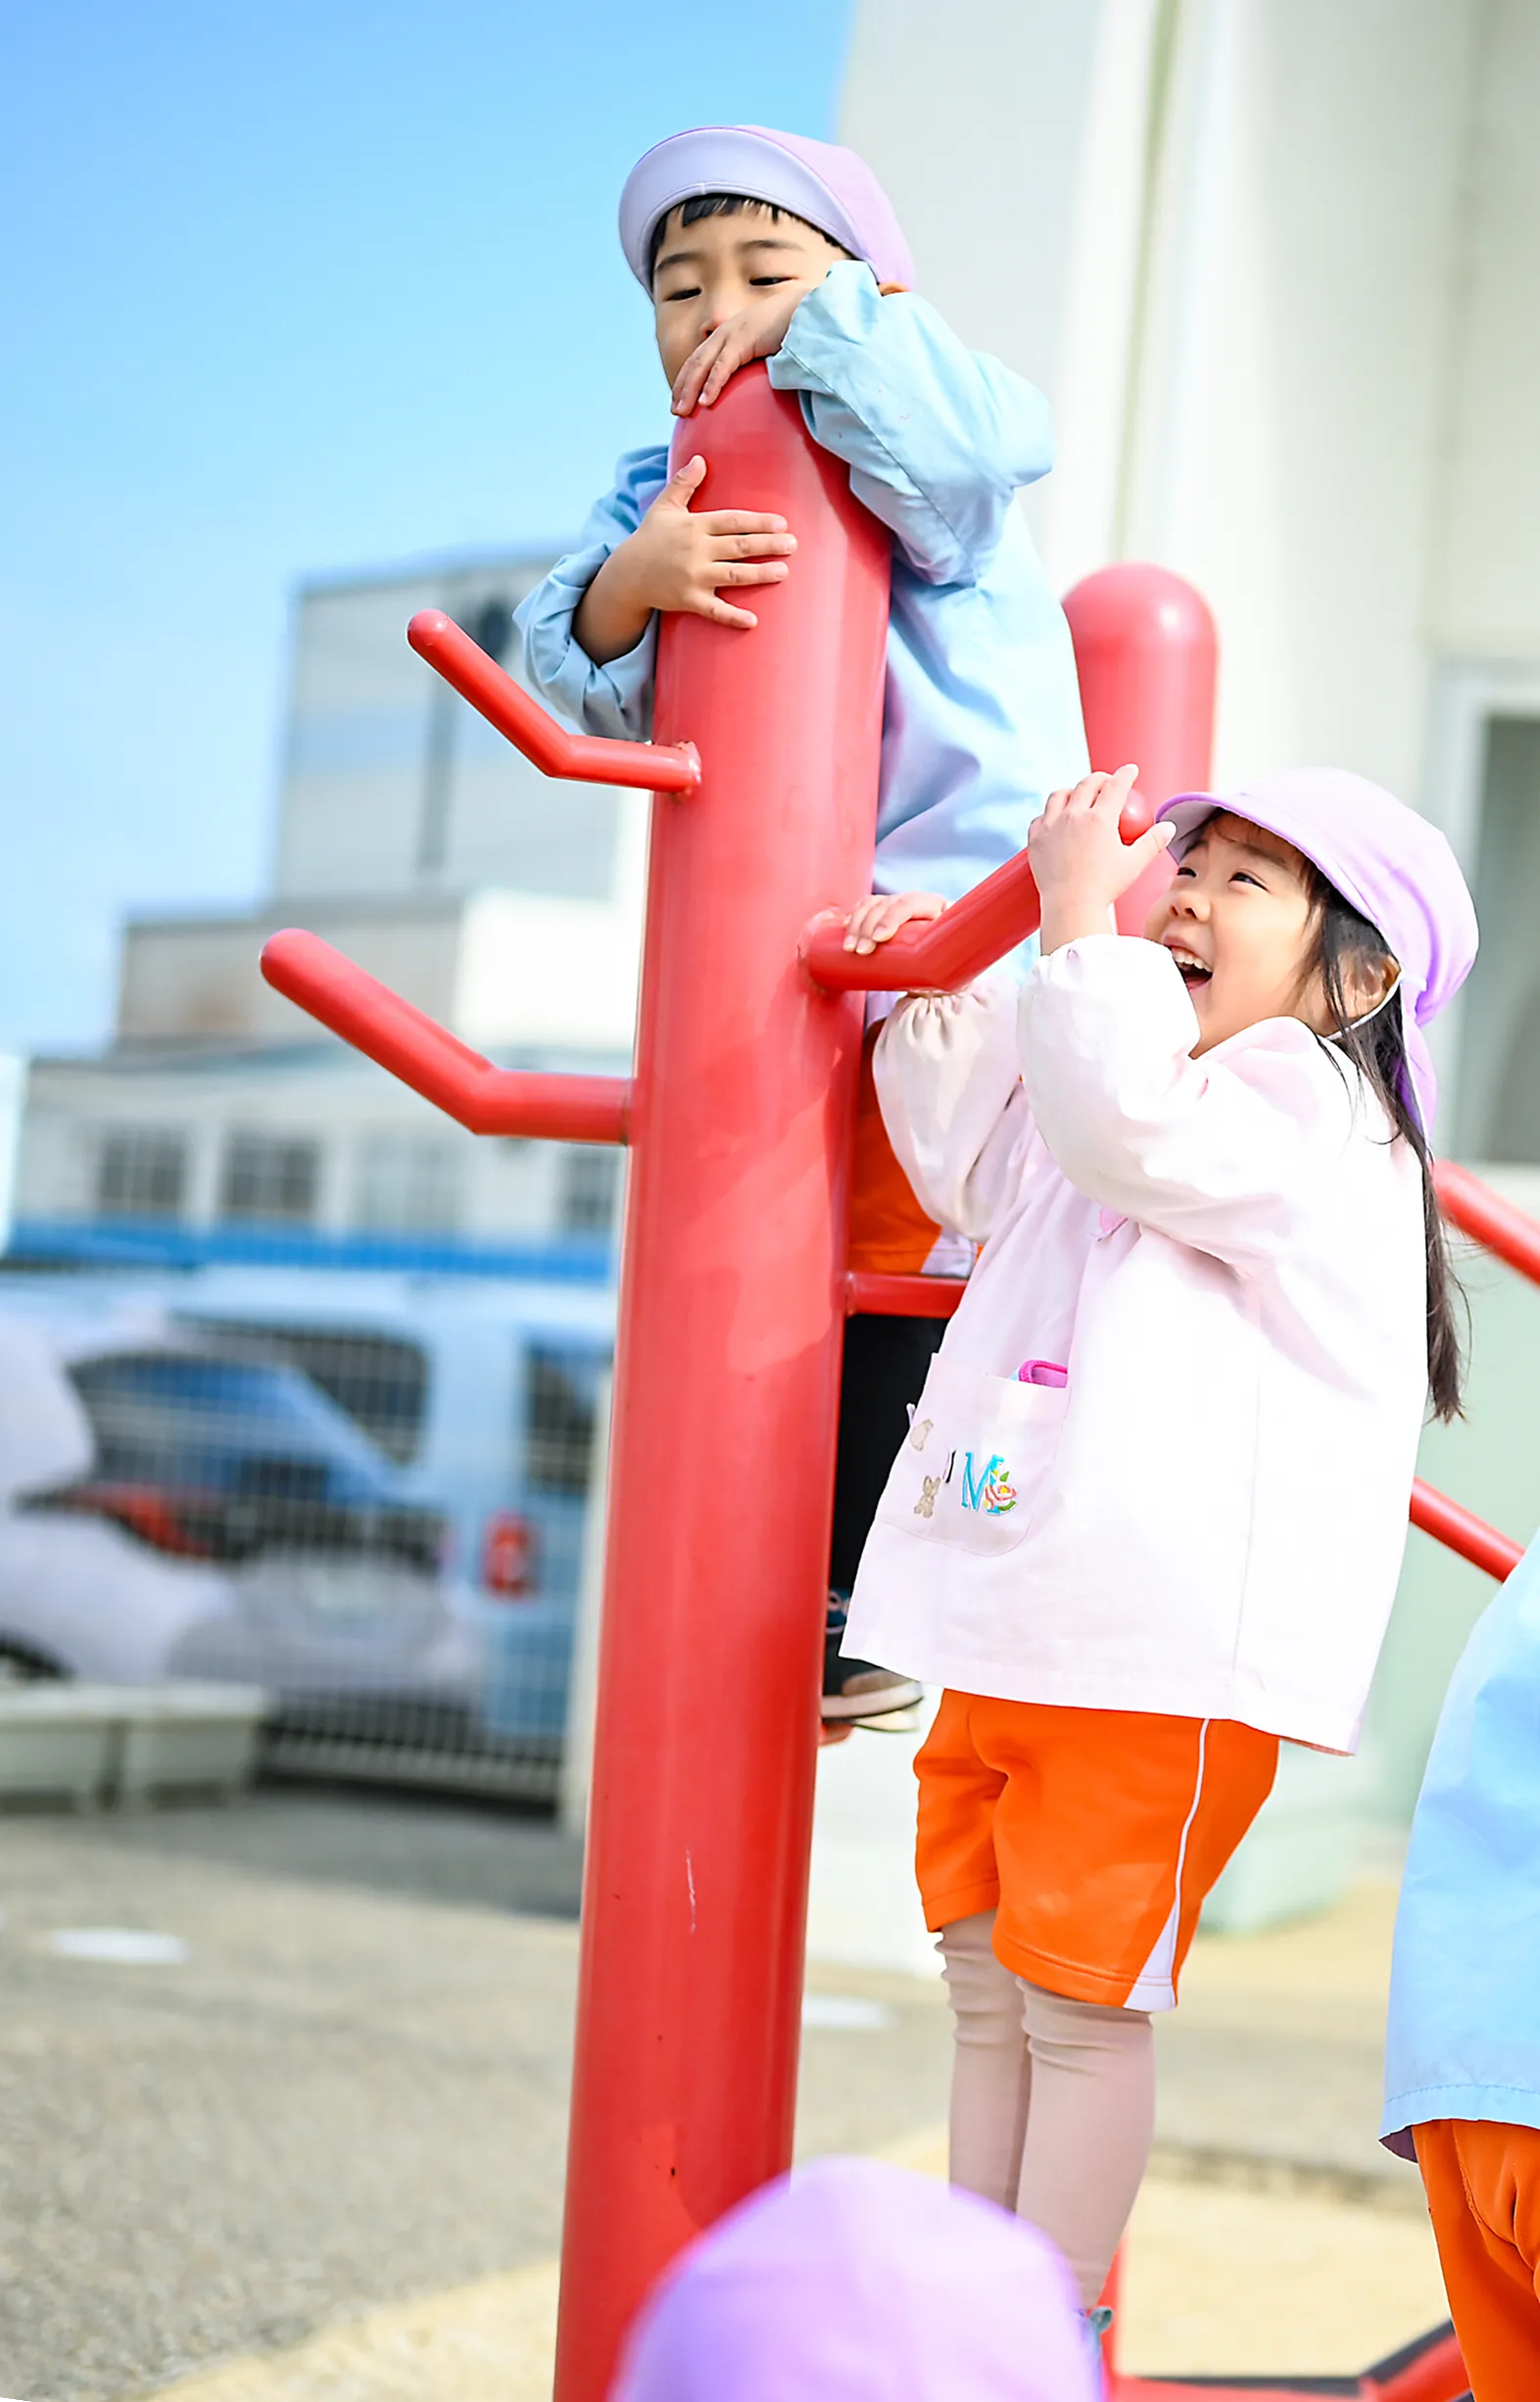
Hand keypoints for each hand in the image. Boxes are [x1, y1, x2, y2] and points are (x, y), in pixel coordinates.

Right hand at [574, 455, 795, 655]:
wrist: (628, 574)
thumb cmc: (650, 538)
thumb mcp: (664, 506)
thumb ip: (683, 483)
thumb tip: (700, 458)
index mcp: (695, 526)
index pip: (733, 521)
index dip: (758, 522)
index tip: (782, 523)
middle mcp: (696, 550)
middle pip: (739, 546)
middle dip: (768, 545)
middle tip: (793, 544)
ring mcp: (693, 577)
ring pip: (734, 575)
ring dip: (760, 574)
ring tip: (784, 572)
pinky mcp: (689, 600)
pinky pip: (715, 610)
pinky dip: (733, 617)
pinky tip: (753, 621)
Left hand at [672, 289, 804, 415]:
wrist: (806, 309)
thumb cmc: (793, 331)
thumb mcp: (769, 351)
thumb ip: (758, 368)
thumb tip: (759, 394)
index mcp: (729, 336)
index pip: (700, 359)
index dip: (687, 379)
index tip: (680, 400)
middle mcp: (726, 334)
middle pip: (695, 363)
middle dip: (682, 387)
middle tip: (676, 412)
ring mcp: (732, 335)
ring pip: (702, 366)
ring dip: (690, 390)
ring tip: (682, 413)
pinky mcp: (744, 340)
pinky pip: (723, 366)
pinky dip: (712, 385)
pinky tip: (705, 403)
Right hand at [842, 891, 947, 955]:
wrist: (949, 956)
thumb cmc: (953, 960)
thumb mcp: (956, 959)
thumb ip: (952, 963)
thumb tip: (944, 974)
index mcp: (936, 906)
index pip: (910, 903)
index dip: (891, 917)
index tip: (878, 938)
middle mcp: (916, 901)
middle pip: (886, 904)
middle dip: (868, 927)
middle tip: (860, 952)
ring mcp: (898, 905)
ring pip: (872, 905)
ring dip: (856, 924)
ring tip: (849, 948)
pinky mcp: (885, 912)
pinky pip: (865, 908)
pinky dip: (854, 917)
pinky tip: (846, 929)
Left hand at [1027, 767, 1172, 952]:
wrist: (1071, 907)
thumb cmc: (1105, 887)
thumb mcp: (1134, 863)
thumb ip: (1153, 842)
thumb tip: (1169, 827)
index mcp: (1100, 819)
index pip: (1115, 786)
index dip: (1126, 774)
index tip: (1130, 770)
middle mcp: (1073, 816)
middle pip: (1087, 784)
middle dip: (1100, 779)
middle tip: (1106, 782)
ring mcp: (1051, 826)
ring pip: (1059, 795)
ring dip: (1072, 791)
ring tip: (1078, 797)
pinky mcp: (1035, 839)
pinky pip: (1041, 818)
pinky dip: (1049, 815)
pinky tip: (1055, 819)